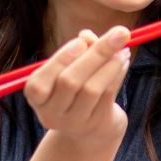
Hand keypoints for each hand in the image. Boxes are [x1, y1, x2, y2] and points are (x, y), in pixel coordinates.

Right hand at [23, 27, 129, 149]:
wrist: (92, 127)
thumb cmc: (77, 88)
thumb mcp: (71, 68)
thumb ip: (78, 49)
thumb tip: (88, 36)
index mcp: (36, 98)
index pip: (39, 83)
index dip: (60, 60)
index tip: (82, 40)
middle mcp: (51, 113)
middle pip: (69, 82)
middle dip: (96, 54)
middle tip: (120, 33)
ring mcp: (74, 122)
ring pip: (91, 89)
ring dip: (111, 64)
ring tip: (123, 49)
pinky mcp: (96, 123)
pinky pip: (107, 95)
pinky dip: (117, 74)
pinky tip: (123, 61)